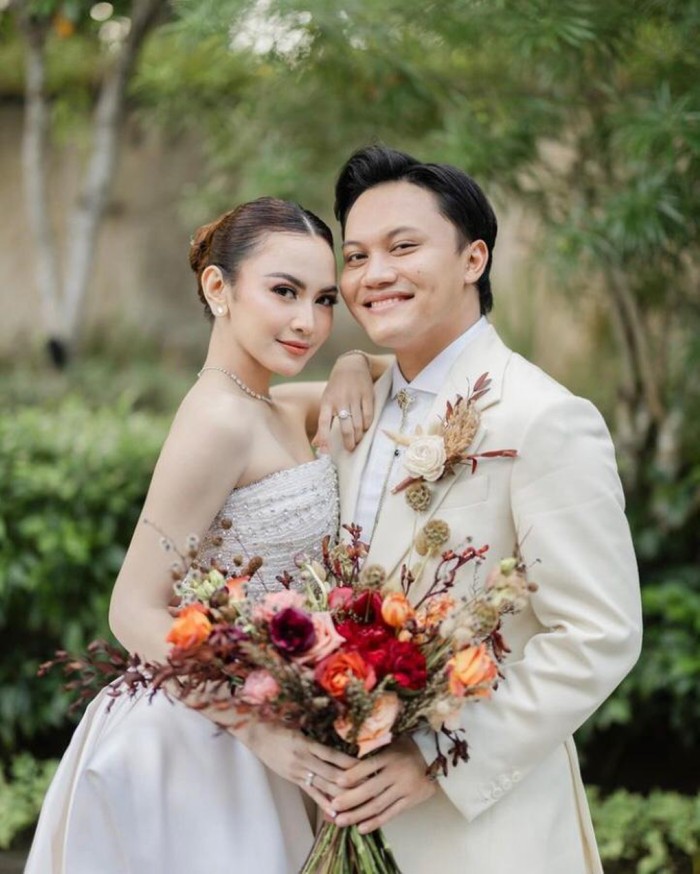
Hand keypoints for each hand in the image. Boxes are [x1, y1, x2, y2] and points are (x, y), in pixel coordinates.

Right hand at [234, 720, 356, 817]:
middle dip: (351, 781)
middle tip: (370, 786)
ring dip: (341, 794)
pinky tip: (335, 812)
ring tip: (358, 801)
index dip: (349, 762)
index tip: (366, 765)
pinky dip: (323, 803)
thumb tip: (339, 727)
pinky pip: (311, 793)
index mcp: (306, 743)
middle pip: (331, 774)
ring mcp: (297, 771)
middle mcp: (303, 759)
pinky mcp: (293, 779)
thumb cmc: (279, 725)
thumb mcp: (299, 724)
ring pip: (323, 786)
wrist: (256, 734)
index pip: (332, 755)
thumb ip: (317, 732)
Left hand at [312, 353, 373, 451]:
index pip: (323, 422)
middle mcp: (340, 400)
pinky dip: (367, 425)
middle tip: (350, 448)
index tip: (324, 452)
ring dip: (358, 435)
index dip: (324, 438)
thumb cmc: (336, 388)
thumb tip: (316, 445)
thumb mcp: (326, 402)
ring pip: (358, 423)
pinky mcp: (367, 395)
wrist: (351, 364)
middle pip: (346, 427)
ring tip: (357, 440)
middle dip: (349, 441)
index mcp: (327, 402)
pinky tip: (365, 428)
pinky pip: (369, 415)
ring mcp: (354, 397)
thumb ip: (323, 424)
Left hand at [330, 736, 435, 832]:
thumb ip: (374, 751)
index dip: (353, 775)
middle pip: (370, 789)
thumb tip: (347, 759)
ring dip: (358, 814)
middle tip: (333, 806)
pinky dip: (376, 822)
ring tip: (341, 821)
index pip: (369, 766)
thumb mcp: (391, 743)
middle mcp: (396, 773)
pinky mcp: (411, 801)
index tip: (337, 781)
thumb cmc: (407, 748)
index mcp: (390, 756)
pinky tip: (361, 828)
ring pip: (378, 805)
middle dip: (350, 799)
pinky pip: (391, 814)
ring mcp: (404, 789)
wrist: (435, 757)